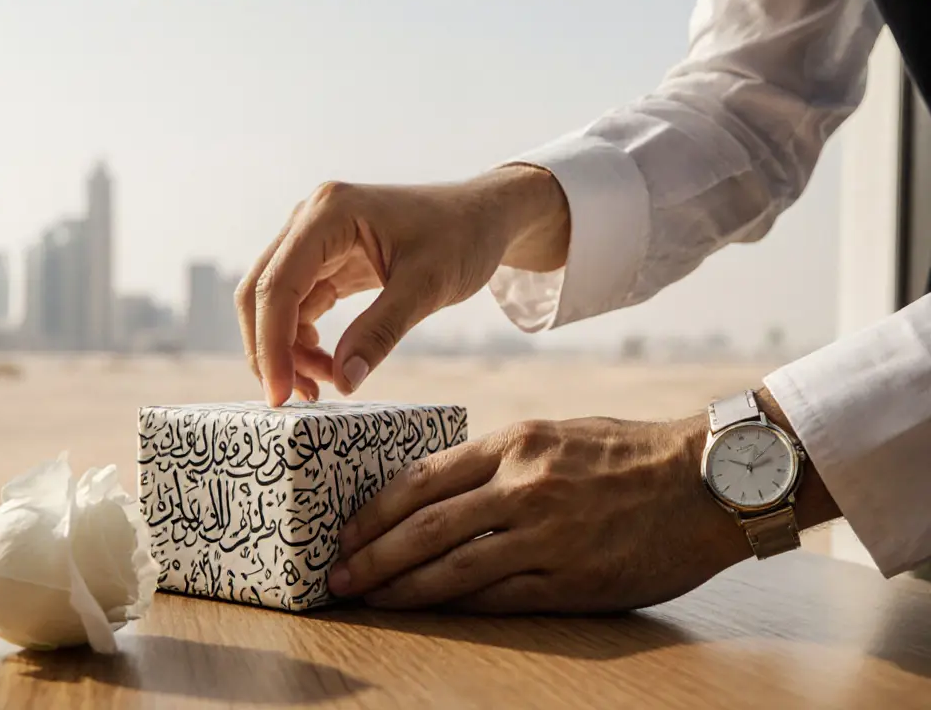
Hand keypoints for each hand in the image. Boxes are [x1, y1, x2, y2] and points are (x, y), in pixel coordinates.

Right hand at [235, 165, 569, 405]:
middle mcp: (309, 219)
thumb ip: (381, 332)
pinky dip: (302, 340)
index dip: (271, 344)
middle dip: (271, 350)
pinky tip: (327, 366)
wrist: (484, 217)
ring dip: (287, 349)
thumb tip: (342, 382)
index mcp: (329, 213)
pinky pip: (295, 304)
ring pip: (273, 302)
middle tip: (295, 399)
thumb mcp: (428, 287)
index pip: (277, 285)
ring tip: (325, 385)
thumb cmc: (463, 238)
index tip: (281, 396)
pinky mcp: (323, 259)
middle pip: (260, 292)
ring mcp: (313, 238)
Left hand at [328, 415, 754, 612]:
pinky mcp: (572, 580)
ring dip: (401, 589)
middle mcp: (523, 487)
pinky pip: (497, 599)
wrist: (712, 480)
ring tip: (367, 600)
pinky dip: (455, 608)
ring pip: (452, 569)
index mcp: (515, 442)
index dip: (375, 511)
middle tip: (336, 577)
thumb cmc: (630, 452)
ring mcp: (547, 537)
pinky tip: (427, 614)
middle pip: (423, 528)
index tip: (345, 532)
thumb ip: (498, 460)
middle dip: (371, 556)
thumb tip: (437, 492)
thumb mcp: (555, 433)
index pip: (421, 479)